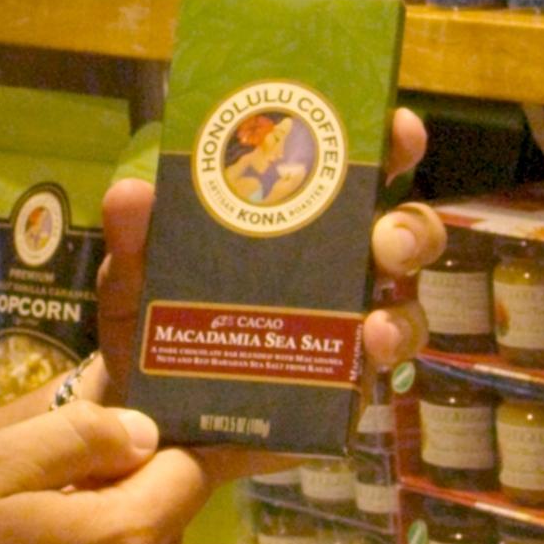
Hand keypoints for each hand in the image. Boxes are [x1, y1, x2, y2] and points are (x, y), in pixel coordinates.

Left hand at [93, 106, 444, 488]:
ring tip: (373, 323)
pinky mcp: (344, 386)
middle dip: (411, 228)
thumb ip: (132, 239)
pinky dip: (383, 357)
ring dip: (402, 307)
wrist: (140, 416)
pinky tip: (366, 352)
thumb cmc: (148, 325)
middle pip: (401, 233)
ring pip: (406, 304)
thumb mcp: (132, 276)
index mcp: (292, 222)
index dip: (387, 143)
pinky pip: (383, 371)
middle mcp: (333, 267)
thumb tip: (133, 194)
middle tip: (386, 238)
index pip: (352, 171)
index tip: (397, 127)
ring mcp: (346, 328)